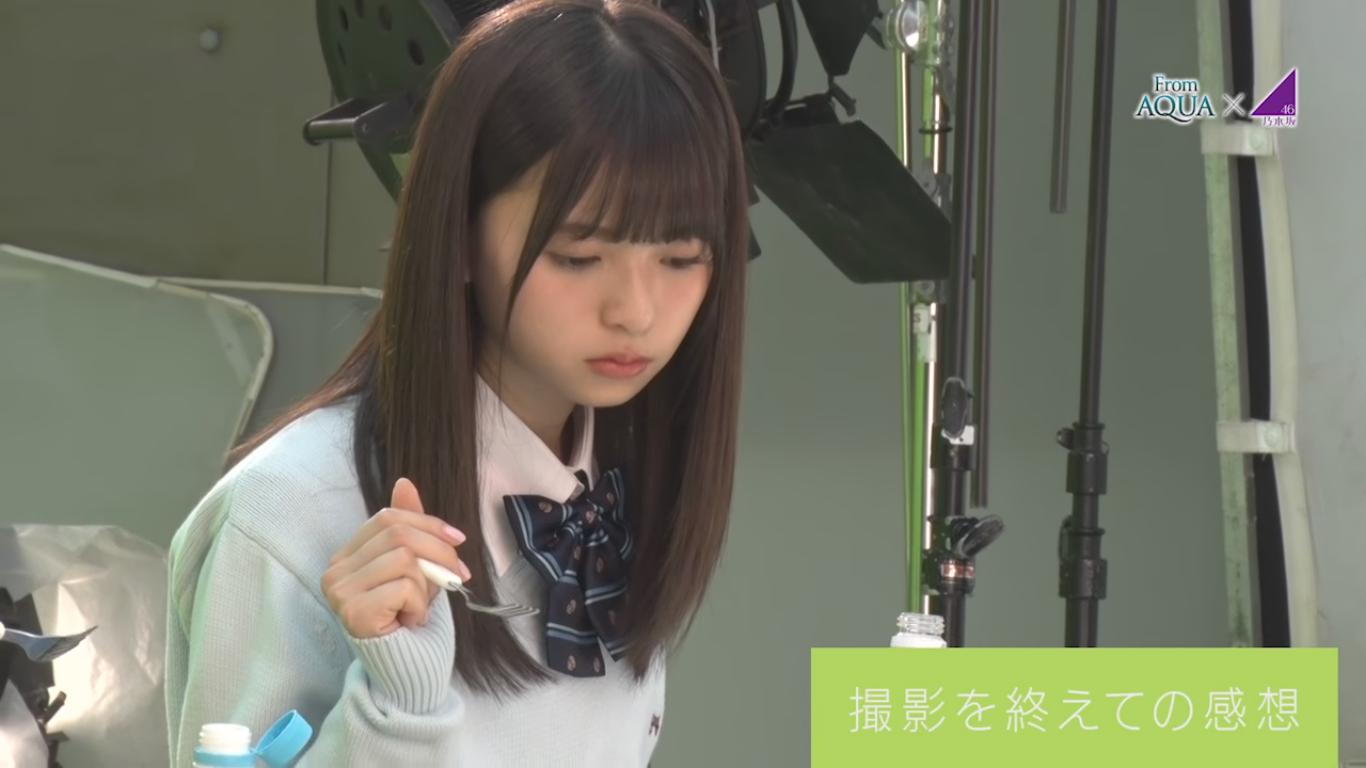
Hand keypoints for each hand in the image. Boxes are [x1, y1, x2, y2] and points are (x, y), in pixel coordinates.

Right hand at [321, 477, 473, 637]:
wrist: (404, 671)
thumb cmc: (408, 618)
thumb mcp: (415, 568)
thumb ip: (408, 529)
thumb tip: (404, 483)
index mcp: (347, 556)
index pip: (388, 518)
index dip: (428, 523)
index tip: (458, 539)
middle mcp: (335, 571)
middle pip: (399, 534)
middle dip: (438, 551)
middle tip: (458, 574)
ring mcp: (340, 592)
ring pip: (404, 559)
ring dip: (428, 585)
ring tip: (420, 606)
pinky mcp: (354, 613)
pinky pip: (404, 587)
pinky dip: (420, 604)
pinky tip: (411, 621)